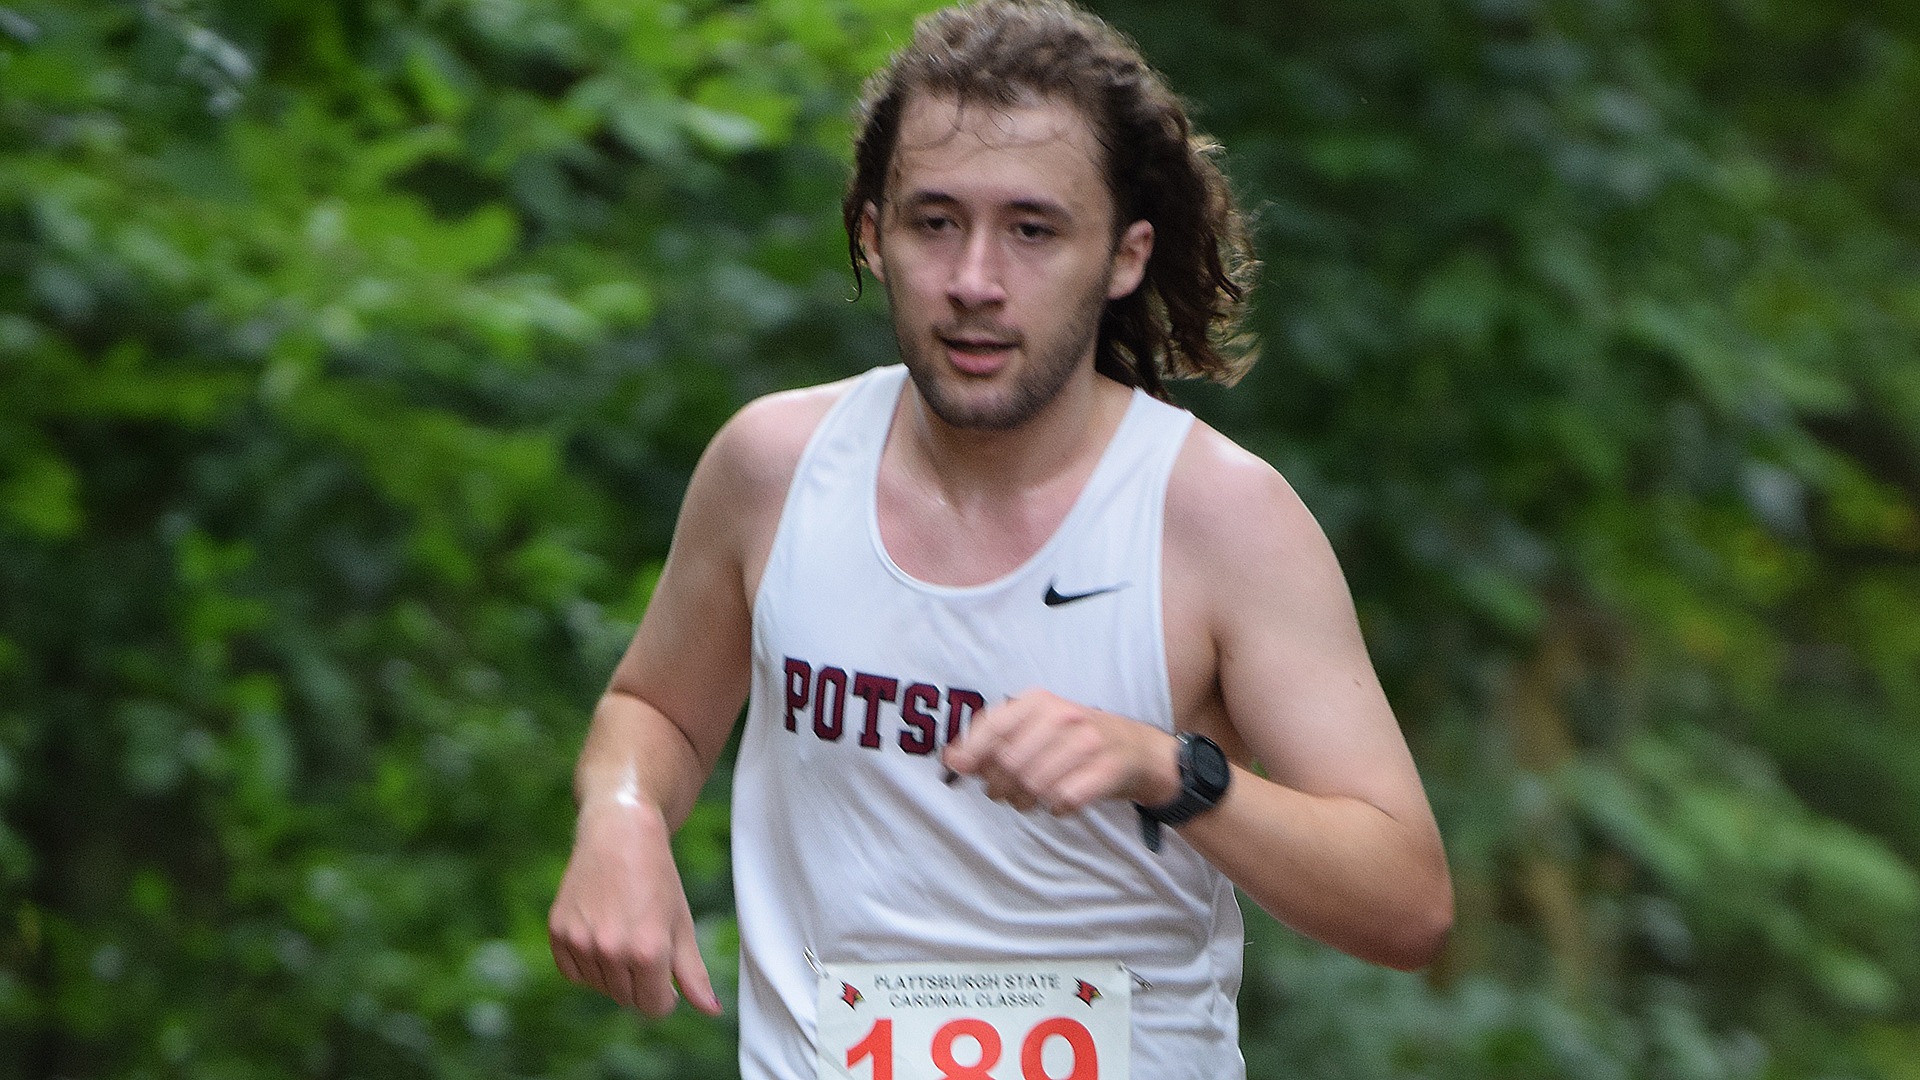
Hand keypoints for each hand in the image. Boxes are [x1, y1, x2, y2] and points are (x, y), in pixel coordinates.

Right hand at [548, 799, 721, 1016]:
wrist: (619, 834)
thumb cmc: (656, 879)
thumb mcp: (681, 924)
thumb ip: (694, 973)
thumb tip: (711, 1010)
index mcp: (648, 951)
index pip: (654, 1006)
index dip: (664, 995)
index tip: (665, 975)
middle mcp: (611, 950)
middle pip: (627, 999)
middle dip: (640, 981)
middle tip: (644, 940)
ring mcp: (581, 941)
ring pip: (600, 986)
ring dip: (613, 972)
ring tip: (623, 929)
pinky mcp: (558, 932)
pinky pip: (573, 973)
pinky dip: (587, 963)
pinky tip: (600, 932)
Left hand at [942, 689, 1179, 813]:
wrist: (1139, 751)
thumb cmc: (1076, 740)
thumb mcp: (1037, 727)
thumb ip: (995, 740)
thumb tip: (952, 760)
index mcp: (1041, 701)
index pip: (994, 725)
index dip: (971, 751)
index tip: (960, 769)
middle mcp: (1064, 716)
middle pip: (1010, 762)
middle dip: (999, 786)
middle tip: (1004, 793)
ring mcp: (1088, 743)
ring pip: (1034, 784)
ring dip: (1025, 800)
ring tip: (1030, 799)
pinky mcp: (1106, 771)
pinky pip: (1063, 800)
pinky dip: (1055, 808)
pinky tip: (1060, 801)